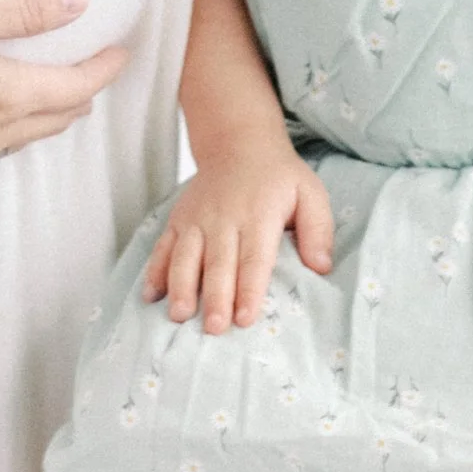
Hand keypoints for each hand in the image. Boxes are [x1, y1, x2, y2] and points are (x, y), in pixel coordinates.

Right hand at [0, 0, 127, 173]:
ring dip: (47, 116)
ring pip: (22, 138)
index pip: (74, 88)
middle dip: (81, 95)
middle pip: (54, 119)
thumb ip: (22, 9)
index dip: (102, 69)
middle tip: (95, 73)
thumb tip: (79, 2)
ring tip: (57, 98)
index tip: (122, 51)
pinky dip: (9, 131)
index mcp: (5, 99)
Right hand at [140, 135, 335, 333]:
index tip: (245, 318)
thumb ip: (318, 230)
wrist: (238, 143)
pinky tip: (150, 296)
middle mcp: (223, 218)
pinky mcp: (178, 220)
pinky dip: (155, 271)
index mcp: (258, 215)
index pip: (254, 258)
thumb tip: (321, 267)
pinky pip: (163, 247)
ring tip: (179, 316)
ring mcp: (197, 219)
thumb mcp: (310, 193)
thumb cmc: (278, 177)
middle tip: (214, 328)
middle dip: (215, 297)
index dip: (249, 289)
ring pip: (185, 256)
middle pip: (218, 263)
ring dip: (181, 287)